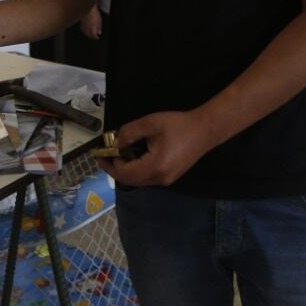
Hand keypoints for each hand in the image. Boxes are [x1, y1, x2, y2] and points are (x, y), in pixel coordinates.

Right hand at [79, 5, 103, 39]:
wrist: (87, 7)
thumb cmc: (94, 13)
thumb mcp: (99, 20)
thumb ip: (99, 27)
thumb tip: (99, 32)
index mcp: (92, 28)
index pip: (94, 36)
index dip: (96, 37)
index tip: (97, 37)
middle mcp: (87, 28)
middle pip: (88, 35)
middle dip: (91, 36)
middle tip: (93, 37)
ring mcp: (83, 25)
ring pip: (84, 32)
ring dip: (87, 34)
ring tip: (89, 34)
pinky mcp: (81, 22)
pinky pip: (82, 28)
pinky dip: (83, 30)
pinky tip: (85, 29)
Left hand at [100, 111, 214, 187]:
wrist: (205, 130)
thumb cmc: (178, 124)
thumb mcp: (151, 123)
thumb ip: (129, 133)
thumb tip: (114, 143)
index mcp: (155, 166)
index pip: (125, 173)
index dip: (110, 164)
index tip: (101, 153)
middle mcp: (160, 179)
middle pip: (130, 181)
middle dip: (114, 169)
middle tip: (104, 156)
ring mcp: (166, 180)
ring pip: (138, 181)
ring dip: (124, 170)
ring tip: (115, 155)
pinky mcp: (169, 178)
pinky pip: (146, 178)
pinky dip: (135, 170)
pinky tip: (131, 157)